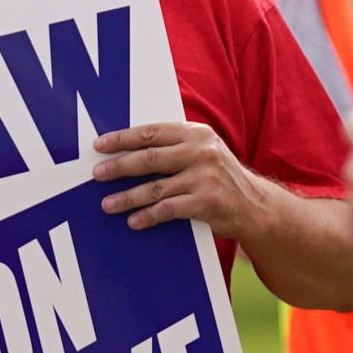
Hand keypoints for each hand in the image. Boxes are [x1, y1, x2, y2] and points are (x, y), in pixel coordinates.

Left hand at [93, 122, 273, 235]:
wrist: (255, 206)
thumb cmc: (220, 177)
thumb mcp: (204, 151)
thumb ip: (175, 146)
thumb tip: (128, 149)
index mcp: (197, 134)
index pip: (152, 132)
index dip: (123, 138)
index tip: (100, 145)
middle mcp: (201, 152)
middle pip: (150, 158)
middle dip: (119, 167)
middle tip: (97, 174)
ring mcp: (205, 177)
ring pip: (155, 187)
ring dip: (127, 197)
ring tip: (107, 204)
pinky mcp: (206, 202)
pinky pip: (168, 209)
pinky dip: (148, 216)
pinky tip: (134, 221)